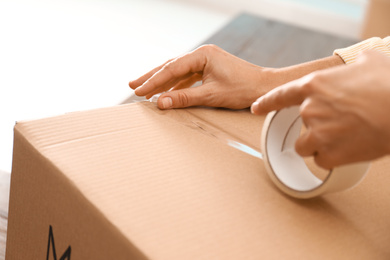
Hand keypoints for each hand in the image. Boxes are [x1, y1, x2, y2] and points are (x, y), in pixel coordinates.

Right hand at [129, 45, 272, 108]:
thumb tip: (160, 103)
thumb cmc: (242, 89)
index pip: (172, 69)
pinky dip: (176, 85)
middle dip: (152, 77)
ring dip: (162, 81)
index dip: (154, 81)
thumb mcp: (211, 95)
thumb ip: (184, 98)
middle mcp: (203, 54)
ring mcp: (206, 61)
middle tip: (132, 86)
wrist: (264, 87)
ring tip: (144, 89)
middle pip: (171, 66)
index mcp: (203, 55)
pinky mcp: (210, 69)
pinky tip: (167, 93)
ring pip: (178, 72)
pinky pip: (188, 77)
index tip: (139, 92)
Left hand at [251, 51, 389, 168]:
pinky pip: (321, 161)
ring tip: (343, 138)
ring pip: (305, 146)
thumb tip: (357, 65)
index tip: (255, 108)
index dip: (266, 102)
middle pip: (301, 125)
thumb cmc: (389, 84)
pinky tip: (348, 149)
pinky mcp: (329, 155)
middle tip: (342, 123)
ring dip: (319, 145)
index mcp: (314, 86)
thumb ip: (353, 66)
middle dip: (317, 126)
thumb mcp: (369, 62)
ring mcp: (317, 134)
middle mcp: (310, 110)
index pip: (280, 95)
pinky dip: (332, 158)